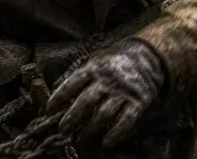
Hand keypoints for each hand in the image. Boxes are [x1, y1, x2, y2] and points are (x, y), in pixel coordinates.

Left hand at [46, 38, 164, 148]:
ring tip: (81, 139)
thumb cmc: (116, 58)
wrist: (147, 54)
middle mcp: (107, 79)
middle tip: (62, 129)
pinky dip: (116, 133)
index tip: (49, 109)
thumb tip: (58, 84)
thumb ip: (79, 71)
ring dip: (91, 128)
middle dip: (72, 116)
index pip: (73, 82)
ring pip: (104, 113)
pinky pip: (126, 120)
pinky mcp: (138, 101)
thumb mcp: (96, 58)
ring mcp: (123, 91)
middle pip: (86, 101)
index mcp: (95, 67)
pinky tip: (107, 142)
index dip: (60, 96)